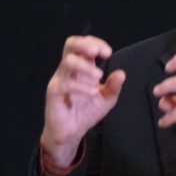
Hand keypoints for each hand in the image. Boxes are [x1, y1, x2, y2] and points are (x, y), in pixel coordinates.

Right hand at [40, 36, 125, 165]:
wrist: (71, 132)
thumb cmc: (86, 112)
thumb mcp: (106, 99)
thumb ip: (113, 86)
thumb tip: (121, 73)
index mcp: (81, 66)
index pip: (84, 44)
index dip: (95, 43)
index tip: (108, 52)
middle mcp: (69, 69)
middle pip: (70, 44)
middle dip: (85, 44)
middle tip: (98, 53)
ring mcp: (60, 79)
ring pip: (67, 62)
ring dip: (85, 66)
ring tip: (99, 76)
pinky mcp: (54, 92)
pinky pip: (65, 84)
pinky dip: (80, 86)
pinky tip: (92, 92)